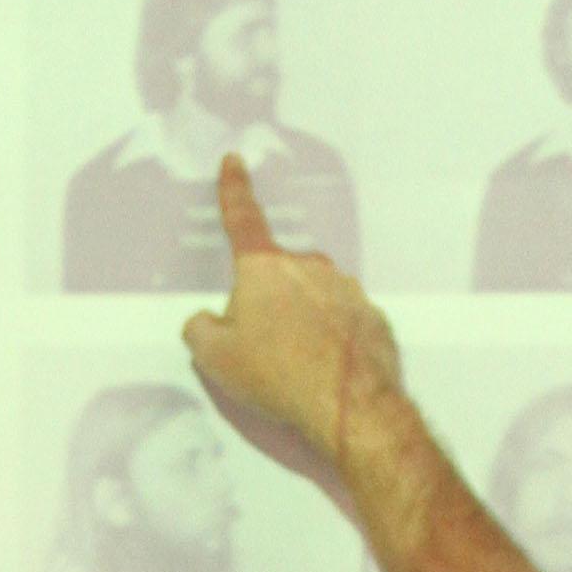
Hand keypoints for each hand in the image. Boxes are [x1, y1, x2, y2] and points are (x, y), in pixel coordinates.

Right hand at [183, 157, 404, 469]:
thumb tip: (203, 322)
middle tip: (265, 353)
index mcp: (264, 268)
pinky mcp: (372, 318)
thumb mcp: (215, 359)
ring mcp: (347, 289)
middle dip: (269, 306)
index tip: (235, 163)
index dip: (234, 191)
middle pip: (278, 279)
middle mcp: (309, 266)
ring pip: (314, 301)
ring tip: (300, 371)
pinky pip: (344, 326)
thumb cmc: (278, 376)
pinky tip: (328, 375)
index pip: (242, 219)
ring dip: (304, 326)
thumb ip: (199, 331)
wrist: (349, 408)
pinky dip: (334, 344)